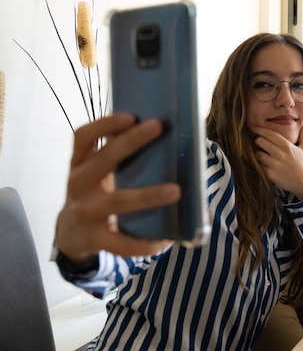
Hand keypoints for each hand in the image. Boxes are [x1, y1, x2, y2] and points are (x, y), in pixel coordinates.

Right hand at [56, 114, 179, 262]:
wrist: (70, 234)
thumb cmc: (94, 193)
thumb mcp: (95, 172)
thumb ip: (114, 155)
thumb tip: (157, 130)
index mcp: (79, 165)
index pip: (82, 138)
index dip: (104, 125)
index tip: (130, 115)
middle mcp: (78, 185)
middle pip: (102, 162)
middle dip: (130, 143)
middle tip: (158, 127)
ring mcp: (85, 213)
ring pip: (117, 202)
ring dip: (148, 195)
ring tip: (176, 191)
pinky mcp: (95, 239)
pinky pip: (121, 243)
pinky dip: (144, 243)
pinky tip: (164, 240)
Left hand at [251, 119, 302, 199]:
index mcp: (287, 145)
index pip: (269, 134)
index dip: (259, 129)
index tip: (254, 128)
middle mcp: (280, 153)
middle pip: (260, 141)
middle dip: (258, 141)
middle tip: (260, 143)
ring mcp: (274, 164)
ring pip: (257, 154)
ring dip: (258, 154)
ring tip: (263, 156)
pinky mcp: (270, 174)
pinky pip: (259, 166)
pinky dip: (260, 165)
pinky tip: (265, 165)